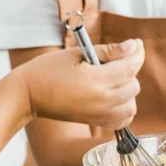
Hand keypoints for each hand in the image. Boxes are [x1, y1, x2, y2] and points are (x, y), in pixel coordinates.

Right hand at [19, 39, 144, 129]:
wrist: (28, 95)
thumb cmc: (49, 69)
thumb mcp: (78, 53)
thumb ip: (108, 51)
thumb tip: (133, 46)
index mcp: (96, 80)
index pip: (130, 67)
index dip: (137, 53)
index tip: (136, 43)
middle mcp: (102, 101)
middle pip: (133, 85)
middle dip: (129, 70)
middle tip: (113, 60)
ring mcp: (99, 114)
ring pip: (132, 104)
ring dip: (128, 90)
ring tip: (113, 79)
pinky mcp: (95, 122)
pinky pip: (123, 119)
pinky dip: (124, 108)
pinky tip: (115, 97)